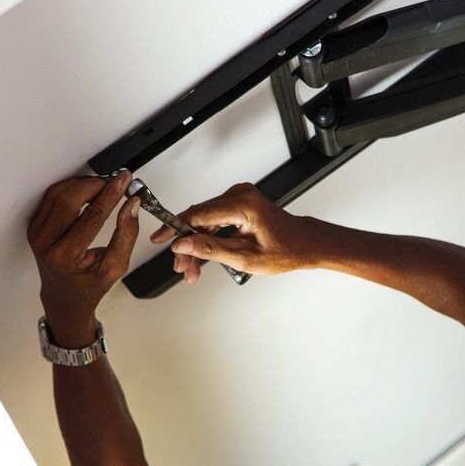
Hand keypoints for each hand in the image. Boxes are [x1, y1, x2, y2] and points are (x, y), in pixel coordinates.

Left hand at [27, 171, 139, 346]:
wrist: (64, 298)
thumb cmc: (90, 286)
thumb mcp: (116, 266)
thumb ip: (126, 234)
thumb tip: (132, 204)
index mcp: (66, 256)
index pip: (92, 215)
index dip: (111, 194)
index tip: (124, 181)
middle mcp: (46, 243)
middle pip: (69, 198)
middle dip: (95, 185)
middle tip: (115, 182)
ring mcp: (37, 234)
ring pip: (57, 193)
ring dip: (82, 184)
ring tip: (103, 187)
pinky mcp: (34, 227)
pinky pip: (51, 198)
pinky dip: (70, 189)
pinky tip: (87, 192)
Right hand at [149, 183, 315, 281]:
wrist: (304, 244)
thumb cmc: (285, 250)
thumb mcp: (245, 258)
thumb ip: (211, 249)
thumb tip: (183, 244)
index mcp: (244, 205)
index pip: (198, 213)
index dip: (175, 228)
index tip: (159, 240)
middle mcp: (241, 195)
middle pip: (199, 217)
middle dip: (187, 244)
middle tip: (181, 268)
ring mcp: (240, 197)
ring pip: (205, 219)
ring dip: (196, 243)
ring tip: (191, 270)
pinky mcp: (240, 203)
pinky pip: (215, 218)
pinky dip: (207, 237)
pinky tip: (202, 256)